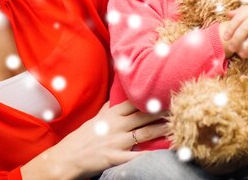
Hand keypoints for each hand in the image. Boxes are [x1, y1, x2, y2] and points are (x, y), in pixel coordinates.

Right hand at [21, 101, 167, 179]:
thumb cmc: (82, 138)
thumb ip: (108, 107)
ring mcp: (116, 141)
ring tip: (177, 123)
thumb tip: (116, 94)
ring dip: (162, 128)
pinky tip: (163, 152)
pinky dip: (151, 154)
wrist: (68, 157)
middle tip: (179, 103)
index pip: (135, 101)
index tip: (165, 90)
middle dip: (161, 110)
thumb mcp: (95, 118)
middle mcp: (116, 125)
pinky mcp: (115, 157)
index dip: (150, 96)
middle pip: (143, 115)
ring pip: (144, 132)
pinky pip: (136, 155)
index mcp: (112, 114)